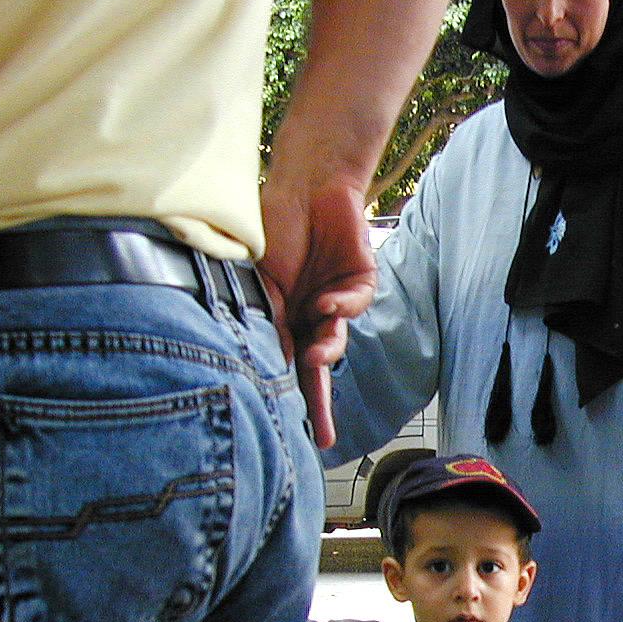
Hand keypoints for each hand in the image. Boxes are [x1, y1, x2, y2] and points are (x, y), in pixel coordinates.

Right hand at [258, 177, 377, 449]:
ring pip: (335, 339)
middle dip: (318, 402)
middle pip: (316, 369)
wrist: (304, 185)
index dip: (291, 399)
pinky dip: (342, 307)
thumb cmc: (273, 229)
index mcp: (284, 320)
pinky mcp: (361, 282)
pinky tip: (328, 303)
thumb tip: (266, 362)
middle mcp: (311, 317)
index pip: (286, 366)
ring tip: (318, 352)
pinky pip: (354, 305)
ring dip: (328, 349)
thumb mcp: (260, 280)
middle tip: (319, 430)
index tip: (293, 437)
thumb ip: (268, 318)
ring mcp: (337, 301)